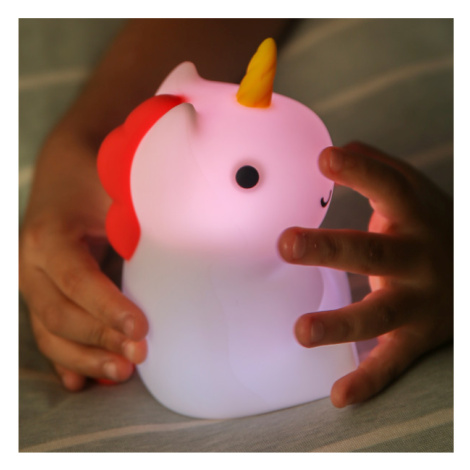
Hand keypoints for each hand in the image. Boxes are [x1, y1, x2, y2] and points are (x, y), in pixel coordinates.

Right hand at [19, 135, 147, 390]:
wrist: (65, 171)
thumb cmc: (94, 176)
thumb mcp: (114, 188)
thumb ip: (135, 217)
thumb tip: (179, 251)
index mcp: (49, 236)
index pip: (77, 280)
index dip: (107, 308)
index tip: (141, 327)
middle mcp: (30, 264)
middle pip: (60, 313)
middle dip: (100, 338)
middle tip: (140, 354)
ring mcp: (31, 282)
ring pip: (50, 331)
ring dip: (85, 357)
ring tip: (122, 372)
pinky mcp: (40, 293)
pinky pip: (47, 332)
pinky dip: (66, 357)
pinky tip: (82, 381)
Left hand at [278, 142, 452, 406]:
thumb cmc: (432, 227)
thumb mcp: (416, 193)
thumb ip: (379, 169)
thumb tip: (336, 150)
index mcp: (416, 216)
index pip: (389, 187)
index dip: (361, 172)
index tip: (325, 160)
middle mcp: (420, 258)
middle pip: (373, 252)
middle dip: (330, 249)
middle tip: (286, 243)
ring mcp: (421, 302)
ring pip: (380, 313)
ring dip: (342, 323)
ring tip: (302, 330)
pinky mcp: (420, 337)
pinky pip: (393, 361)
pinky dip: (369, 379)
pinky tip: (340, 396)